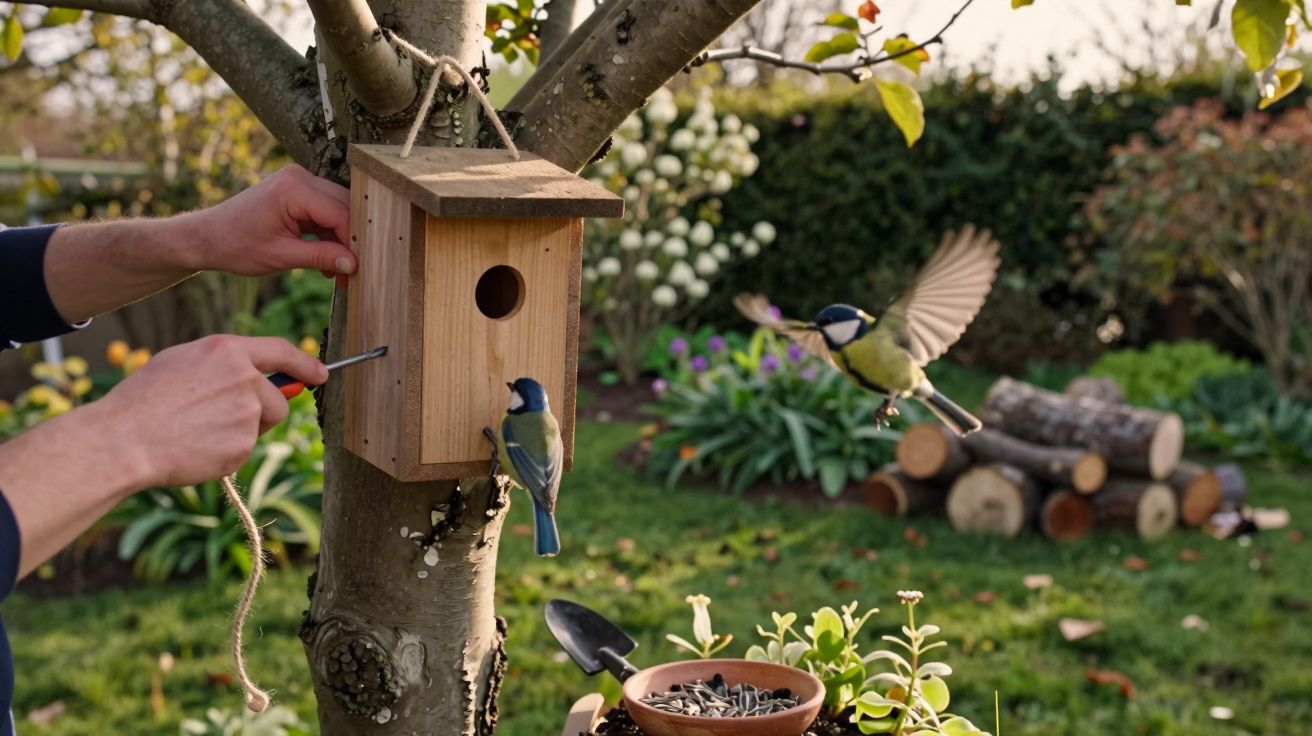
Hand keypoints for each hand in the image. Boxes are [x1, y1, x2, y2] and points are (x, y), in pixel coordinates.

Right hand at [101, 335, 327, 486]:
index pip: (281, 351)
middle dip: (265, 412)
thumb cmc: (144, 400)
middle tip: (225, 420)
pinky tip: (195, 448)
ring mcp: (248, 413)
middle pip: (279, 400)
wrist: (124, 440)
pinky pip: (243, 450)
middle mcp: (245, 378)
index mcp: (227, 351)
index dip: (305, 364)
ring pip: (262, 427)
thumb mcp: (182, 361)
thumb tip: (252, 373)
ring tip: (199, 432)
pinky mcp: (243, 445)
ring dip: (244, 432)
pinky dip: (225, 453)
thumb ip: (223, 364)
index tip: (321, 373)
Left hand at [182, 164, 357, 278]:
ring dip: (340, 238)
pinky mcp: (297, 189)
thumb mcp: (282, 256)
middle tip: (352, 271)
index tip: (360, 267)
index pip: (340, 213)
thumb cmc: (236, 245)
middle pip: (344, 207)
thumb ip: (321, 257)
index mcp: (293, 190)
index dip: (353, 242)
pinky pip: (325, 209)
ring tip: (337, 270)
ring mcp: (298, 180)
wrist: (208, 236)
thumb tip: (354, 264)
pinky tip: (326, 258)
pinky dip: (328, 233)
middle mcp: (299, 177)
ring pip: (338, 208)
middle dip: (350, 240)